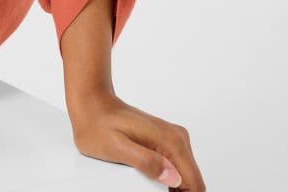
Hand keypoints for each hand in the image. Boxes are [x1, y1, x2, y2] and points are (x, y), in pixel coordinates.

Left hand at [67, 90, 205, 189]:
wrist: (93, 104)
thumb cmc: (99, 126)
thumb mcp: (117, 148)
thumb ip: (146, 162)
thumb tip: (173, 177)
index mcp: (170, 141)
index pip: (194, 184)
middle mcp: (177, 138)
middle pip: (192, 181)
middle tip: (150, 191)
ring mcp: (172, 138)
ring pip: (185, 176)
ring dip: (173, 189)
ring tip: (149, 188)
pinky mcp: (165, 141)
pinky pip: (176, 168)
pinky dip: (168, 180)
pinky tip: (150, 181)